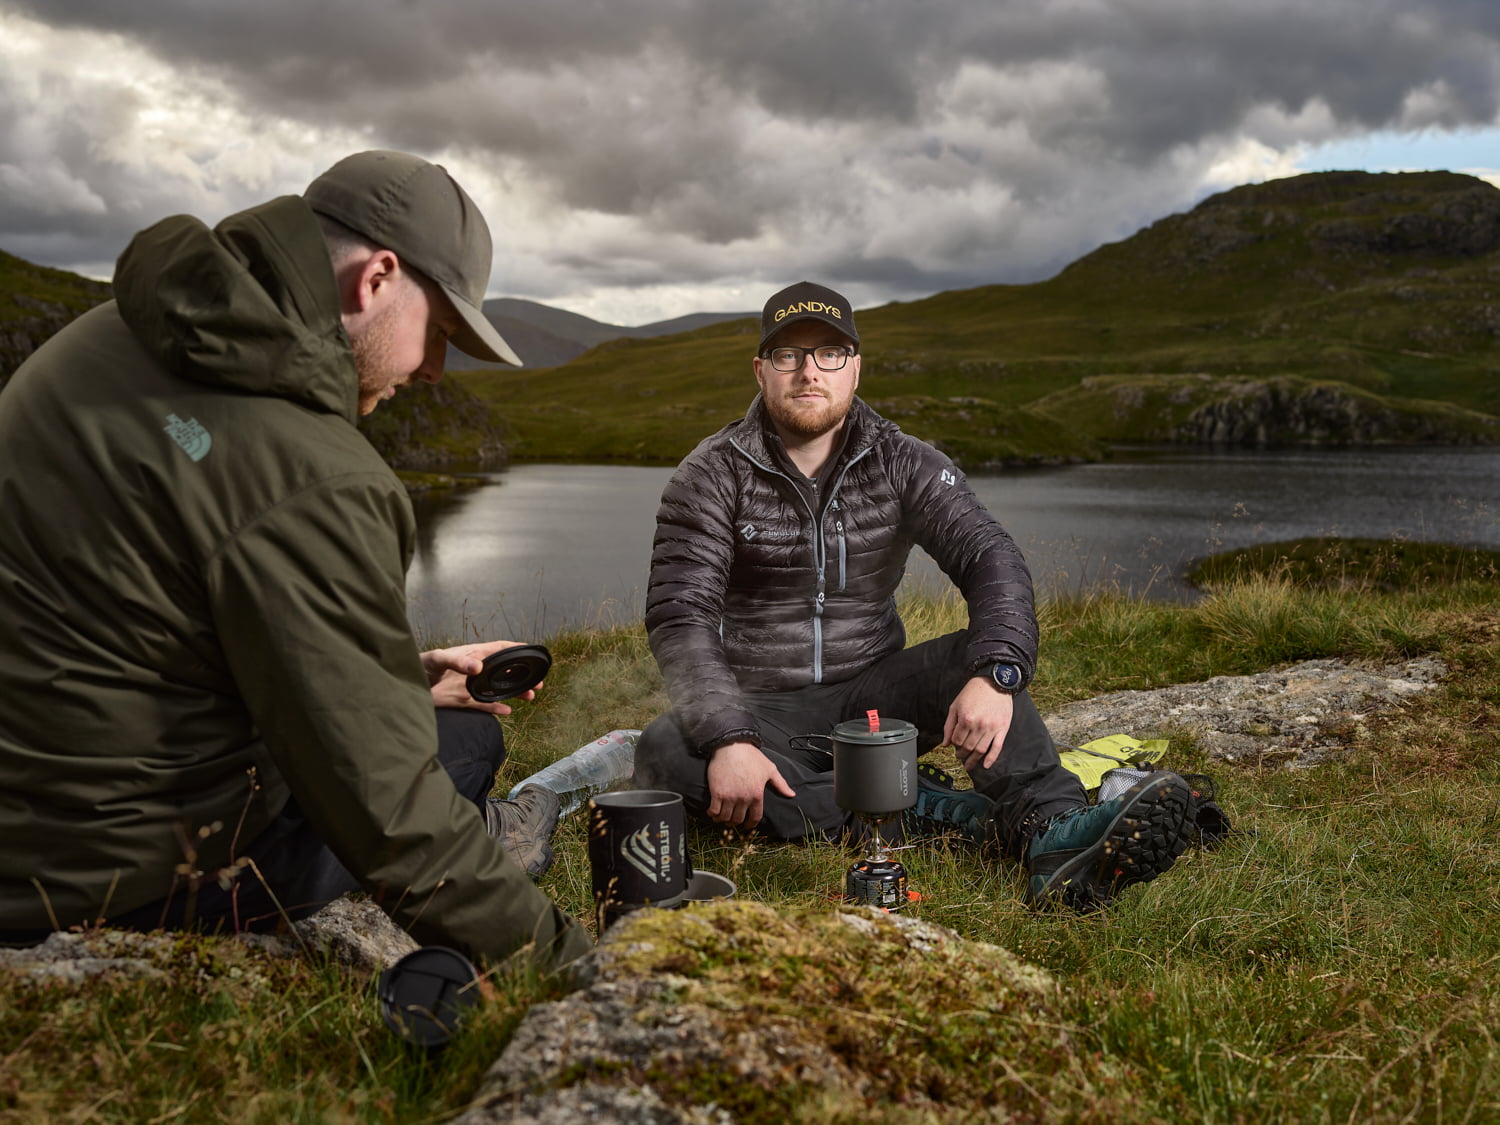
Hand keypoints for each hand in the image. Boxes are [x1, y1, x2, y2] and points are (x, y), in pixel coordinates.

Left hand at [420, 640, 541, 714]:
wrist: (407, 685)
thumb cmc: (422, 664)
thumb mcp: (439, 659)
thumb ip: (458, 661)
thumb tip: (478, 666)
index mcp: (473, 654)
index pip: (500, 649)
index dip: (517, 650)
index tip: (532, 653)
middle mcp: (477, 670)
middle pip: (505, 671)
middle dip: (522, 676)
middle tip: (538, 683)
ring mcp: (472, 686)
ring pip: (499, 689)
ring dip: (515, 692)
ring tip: (530, 696)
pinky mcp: (464, 701)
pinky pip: (485, 706)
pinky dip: (496, 709)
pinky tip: (508, 711)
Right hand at [705, 742, 794, 828]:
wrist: (731, 746)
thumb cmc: (751, 756)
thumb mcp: (769, 769)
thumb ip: (781, 784)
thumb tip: (791, 794)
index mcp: (757, 794)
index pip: (755, 818)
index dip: (750, 824)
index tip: (746, 825)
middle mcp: (744, 798)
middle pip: (738, 819)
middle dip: (735, 822)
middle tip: (732, 819)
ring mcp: (729, 797)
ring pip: (725, 818)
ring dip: (723, 820)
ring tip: (721, 817)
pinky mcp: (717, 793)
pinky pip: (714, 811)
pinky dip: (712, 814)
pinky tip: (712, 812)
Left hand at [943, 677, 1013, 771]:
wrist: (994, 682)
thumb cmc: (973, 692)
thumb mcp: (955, 706)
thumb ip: (949, 725)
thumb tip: (945, 744)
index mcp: (966, 718)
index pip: (956, 740)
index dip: (953, 745)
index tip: (954, 746)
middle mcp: (979, 725)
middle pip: (968, 747)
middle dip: (961, 754)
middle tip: (959, 756)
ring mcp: (992, 728)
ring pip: (980, 750)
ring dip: (973, 760)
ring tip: (968, 764)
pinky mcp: (1003, 728)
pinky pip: (997, 748)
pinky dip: (991, 759)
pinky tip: (985, 765)